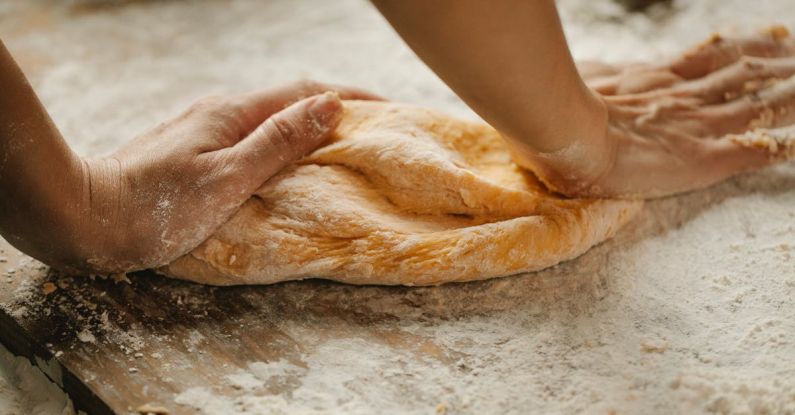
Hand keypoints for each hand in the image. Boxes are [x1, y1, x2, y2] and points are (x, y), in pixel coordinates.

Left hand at [73, 81, 379, 272]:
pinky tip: (290, 167)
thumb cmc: (154, 207)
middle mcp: (221, 113)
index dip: (351, 97)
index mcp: (234, 114)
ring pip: (272, 121)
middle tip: (376, 131)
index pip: (306, 93)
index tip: (391, 108)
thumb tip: (329, 104)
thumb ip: (278, 142)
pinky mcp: (194, 150)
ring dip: (310, 128)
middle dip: (337, 110)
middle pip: (291, 102)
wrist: (84, 216)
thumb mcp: (227, 178)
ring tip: (343, 150)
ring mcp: (205, 130)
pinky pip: (253, 139)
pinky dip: (283, 146)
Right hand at [515, 28, 794, 197]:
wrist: (567, 134)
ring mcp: (698, 126)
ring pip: (758, 104)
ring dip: (790, 96)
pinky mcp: (705, 158)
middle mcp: (685, 98)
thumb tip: (601, 69)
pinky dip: (781, 147)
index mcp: (659, 80)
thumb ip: (604, 75)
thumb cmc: (569, 112)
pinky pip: (754, 151)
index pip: (713, 58)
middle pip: (744, 75)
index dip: (745, 49)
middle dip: (778, 68)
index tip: (773, 41)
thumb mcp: (589, 81)